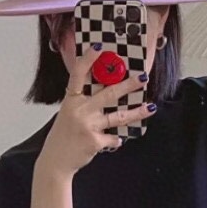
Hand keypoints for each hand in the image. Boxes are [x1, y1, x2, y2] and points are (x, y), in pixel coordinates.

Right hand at [38, 47, 154, 176]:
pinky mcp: (95, 141)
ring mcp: (88, 125)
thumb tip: (108, 90)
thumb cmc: (64, 135)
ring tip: (150, 107)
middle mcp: (79, 110)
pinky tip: (115, 140)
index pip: (78, 74)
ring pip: (118, 116)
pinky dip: (116, 139)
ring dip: (137, 112)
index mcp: (71, 99)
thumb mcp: (69, 113)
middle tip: (142, 77)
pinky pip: (113, 137)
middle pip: (108, 94)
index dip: (88, 59)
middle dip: (128, 85)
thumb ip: (84, 101)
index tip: (99, 47)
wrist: (56, 160)